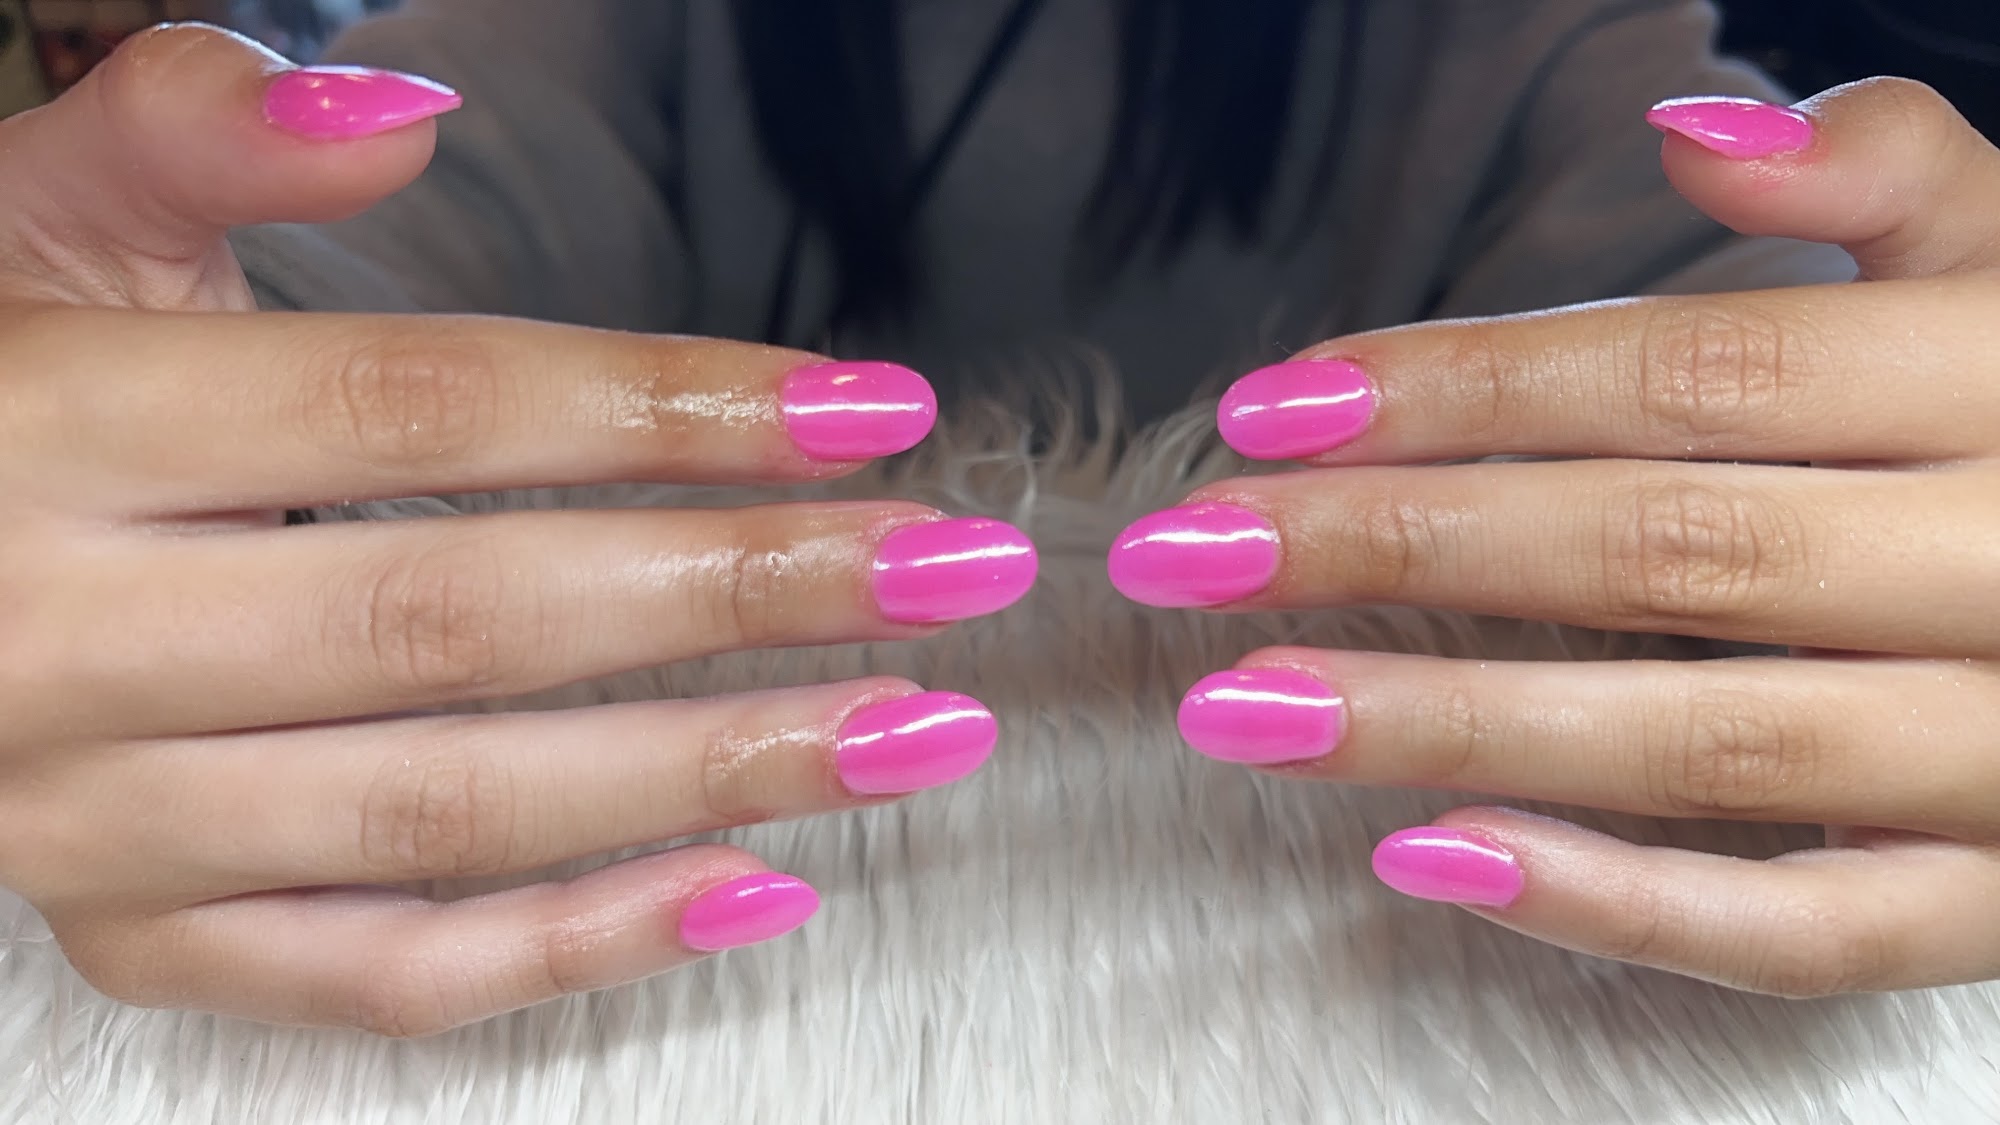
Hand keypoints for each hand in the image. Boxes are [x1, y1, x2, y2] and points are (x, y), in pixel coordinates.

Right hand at [0, 25, 1029, 1032]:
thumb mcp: (34, 220)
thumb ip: (189, 138)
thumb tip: (389, 111)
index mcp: (53, 437)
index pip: (416, 414)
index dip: (664, 407)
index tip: (863, 412)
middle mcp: (61, 648)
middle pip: (463, 620)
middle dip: (737, 593)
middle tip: (938, 573)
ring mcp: (98, 823)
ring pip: (450, 813)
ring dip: (709, 771)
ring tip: (906, 728)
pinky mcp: (142, 934)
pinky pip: (380, 974)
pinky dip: (575, 944)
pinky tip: (751, 886)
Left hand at [1112, 78, 1999, 995]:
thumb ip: (1892, 176)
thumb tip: (1696, 134)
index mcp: (1992, 382)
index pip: (1681, 373)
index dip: (1459, 388)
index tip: (1266, 413)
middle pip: (1656, 547)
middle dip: (1400, 544)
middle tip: (1193, 555)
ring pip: (1702, 741)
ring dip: (1452, 723)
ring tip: (1248, 709)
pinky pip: (1812, 932)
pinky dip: (1624, 907)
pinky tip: (1435, 860)